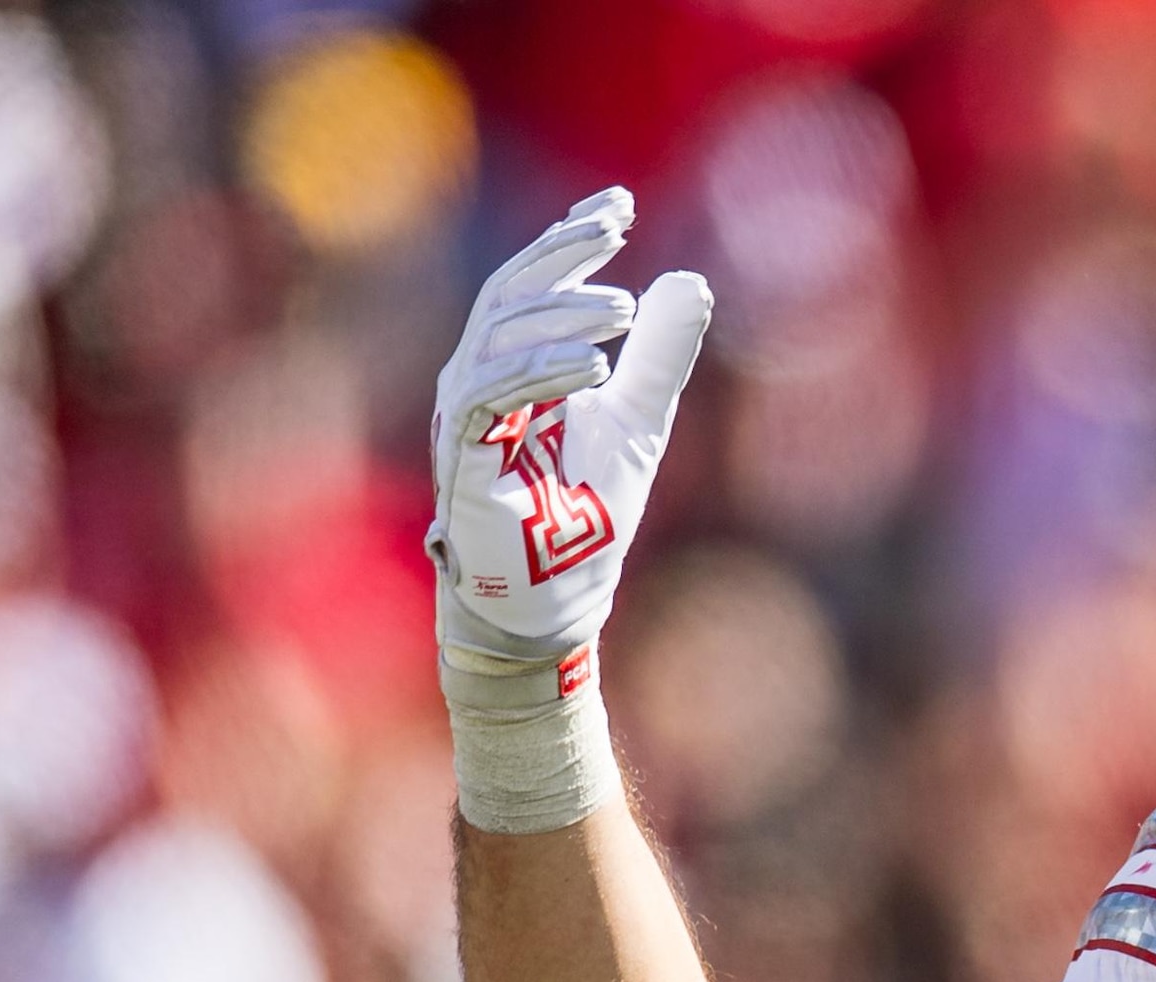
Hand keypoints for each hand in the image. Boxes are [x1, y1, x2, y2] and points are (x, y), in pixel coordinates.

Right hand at [427, 186, 713, 678]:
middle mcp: (480, 377)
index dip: (572, 238)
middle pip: (511, 291)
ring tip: (623, 309)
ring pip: (500, 334)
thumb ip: (658, 358)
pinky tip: (596, 364)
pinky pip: (493, 394)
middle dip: (562, 253)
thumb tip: (690, 281)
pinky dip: (542, 371)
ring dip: (562, 312)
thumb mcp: (640, 422)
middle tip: (617, 228)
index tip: (619, 204)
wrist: (556, 604)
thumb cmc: (587, 519)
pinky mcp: (465, 454)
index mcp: (514, 362)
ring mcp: (466, 414)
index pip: (536, 280)